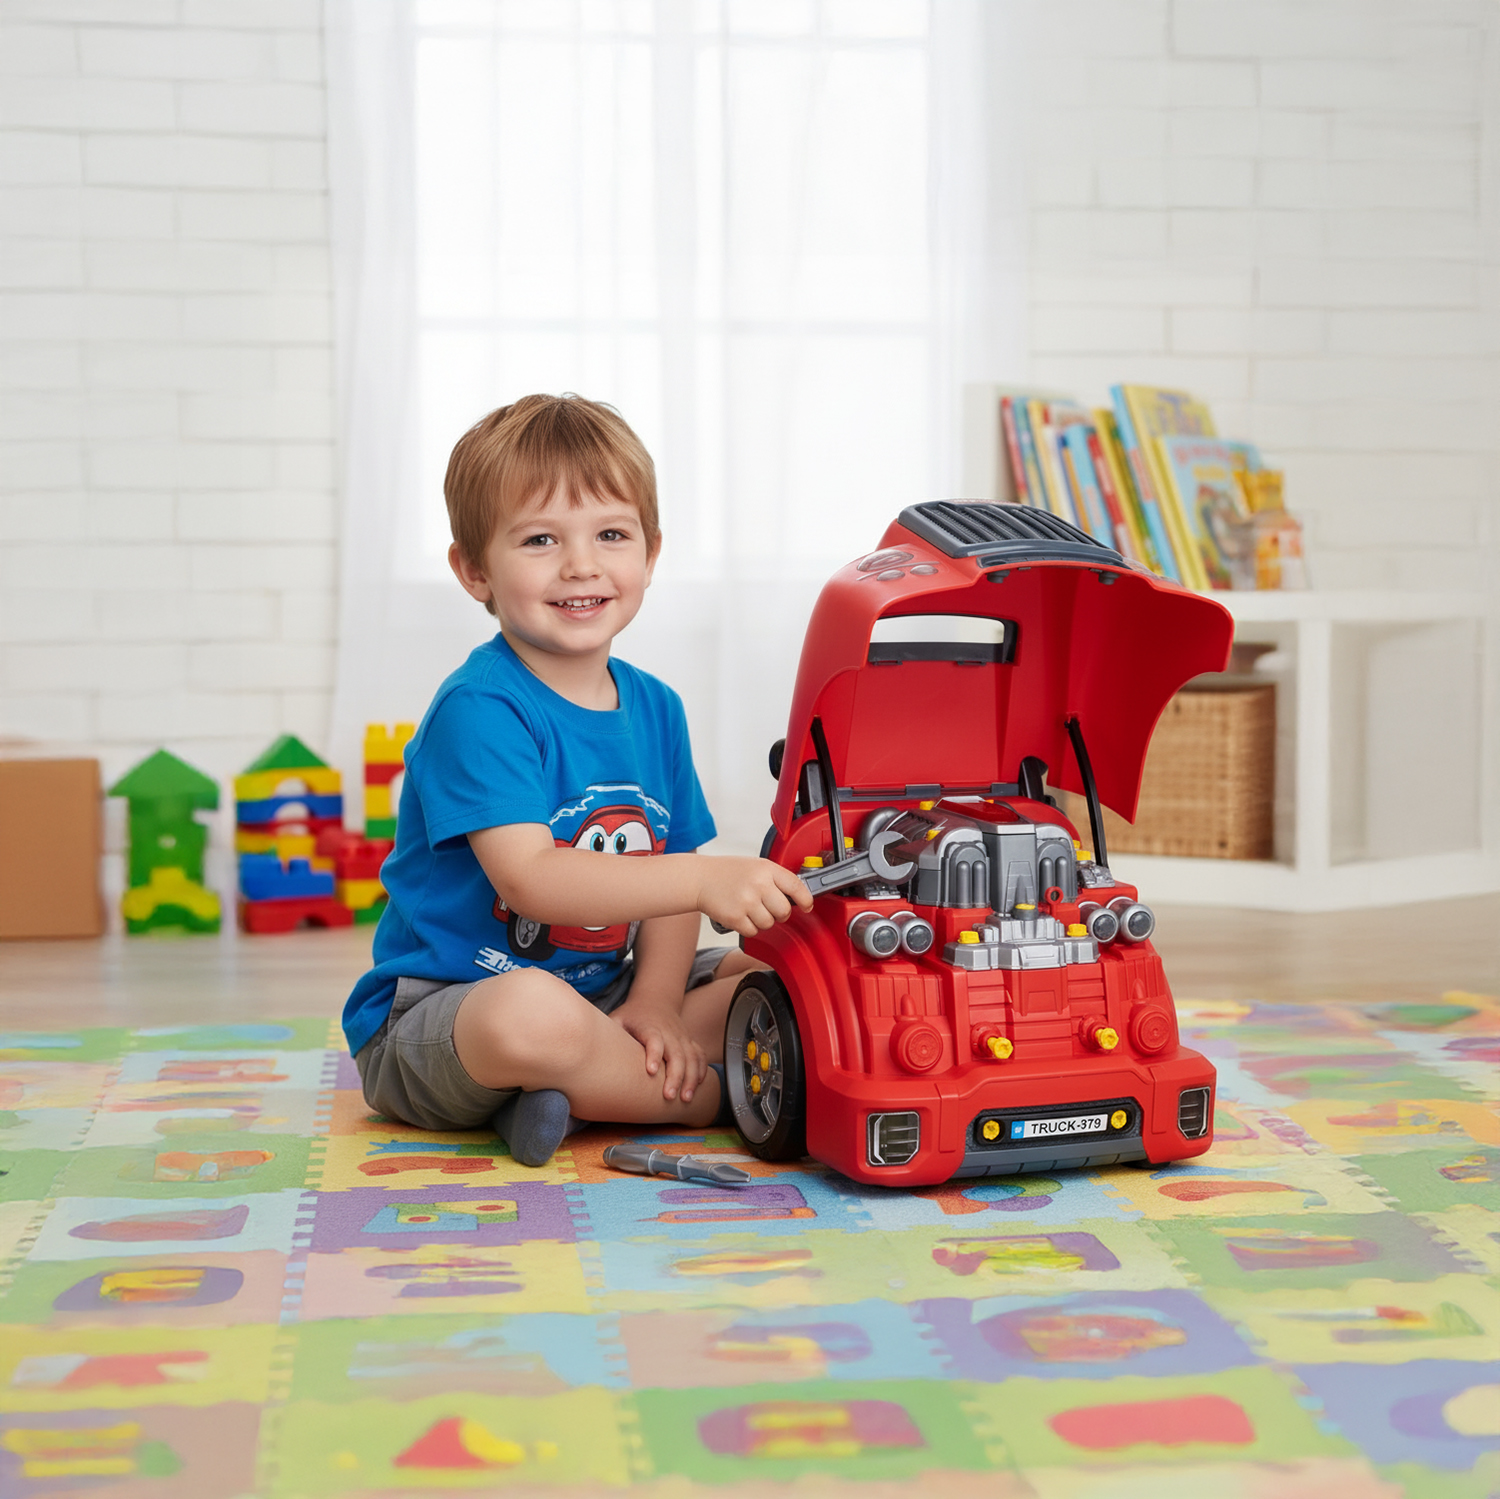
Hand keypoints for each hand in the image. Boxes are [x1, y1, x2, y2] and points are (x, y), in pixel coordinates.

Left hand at [614, 1001, 708, 1102]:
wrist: (655, 999)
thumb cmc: (632, 1015)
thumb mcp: (617, 1018)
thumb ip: (607, 1034)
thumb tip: (583, 1053)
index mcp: (649, 1026)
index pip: (654, 1040)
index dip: (654, 1054)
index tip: (651, 1071)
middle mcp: (668, 1032)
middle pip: (676, 1053)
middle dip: (675, 1076)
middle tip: (669, 1097)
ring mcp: (681, 1037)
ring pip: (691, 1057)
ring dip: (691, 1078)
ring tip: (686, 1099)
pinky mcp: (688, 1041)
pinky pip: (699, 1056)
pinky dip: (701, 1071)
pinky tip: (698, 1085)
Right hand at [695, 856, 812, 938]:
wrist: (700, 878)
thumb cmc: (728, 872)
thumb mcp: (755, 866)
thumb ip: (775, 878)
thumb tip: (797, 897)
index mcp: (766, 869)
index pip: (796, 886)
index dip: (806, 899)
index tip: (807, 906)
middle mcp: (759, 885)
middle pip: (784, 911)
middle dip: (780, 913)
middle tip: (770, 908)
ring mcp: (747, 902)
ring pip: (769, 923)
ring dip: (762, 921)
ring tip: (750, 908)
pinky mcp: (735, 917)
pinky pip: (753, 931)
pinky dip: (748, 927)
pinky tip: (740, 914)